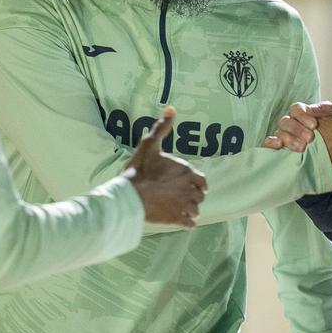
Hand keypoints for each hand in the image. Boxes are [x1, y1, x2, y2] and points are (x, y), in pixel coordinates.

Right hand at [122, 107, 207, 226]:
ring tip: (181, 209)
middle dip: (194, 196)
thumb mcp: (150, 144)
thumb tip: (171, 108)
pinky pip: (190, 224)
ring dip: (191, 210)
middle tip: (183, 197)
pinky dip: (187, 223)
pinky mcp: (177, 219)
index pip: (202, 180)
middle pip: (200, 195)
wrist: (129, 195)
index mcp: (186, 171)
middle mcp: (189, 188)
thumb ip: (162, 127)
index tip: (193, 185)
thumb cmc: (139, 169)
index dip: (198, 183)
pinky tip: (181, 221)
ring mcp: (184, 205)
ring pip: (197, 210)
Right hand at [262, 100, 331, 151]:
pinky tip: (278, 145)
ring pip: (279, 132)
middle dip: (298, 129)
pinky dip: (270, 143)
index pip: (296, 109)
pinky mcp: (277, 147)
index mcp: (301, 114)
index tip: (314, 125)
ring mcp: (282, 135)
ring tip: (302, 147)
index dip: (303, 115)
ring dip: (289, 139)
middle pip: (286, 121)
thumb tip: (325, 109)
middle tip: (310, 138)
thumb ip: (331, 111)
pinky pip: (268, 143)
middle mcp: (290, 124)